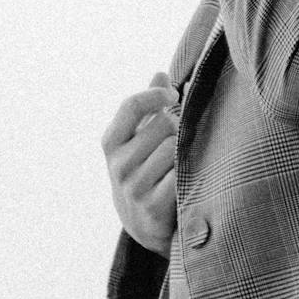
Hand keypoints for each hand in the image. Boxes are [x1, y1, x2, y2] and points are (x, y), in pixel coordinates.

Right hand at [102, 72, 179, 253]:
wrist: (142, 225)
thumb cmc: (145, 170)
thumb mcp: (138, 140)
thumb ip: (148, 107)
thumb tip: (160, 74)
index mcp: (111, 143)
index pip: (131, 106)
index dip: (155, 95)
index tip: (173, 94)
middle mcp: (118, 165)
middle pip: (162, 125)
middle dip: (176, 127)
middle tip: (177, 140)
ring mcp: (133, 188)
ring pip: (173, 148)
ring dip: (184, 151)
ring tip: (180, 162)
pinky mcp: (152, 208)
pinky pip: (180, 175)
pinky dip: (186, 173)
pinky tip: (184, 180)